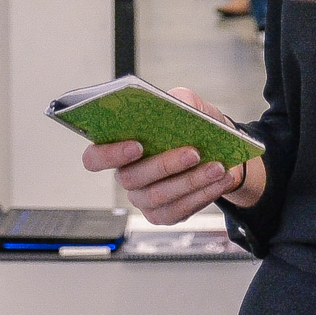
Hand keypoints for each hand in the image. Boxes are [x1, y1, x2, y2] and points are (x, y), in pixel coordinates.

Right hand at [78, 87, 264, 223]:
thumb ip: (177, 100)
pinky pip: (179, 211)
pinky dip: (203, 194)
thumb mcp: (185, 103)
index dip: (110, 154)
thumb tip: (178, 107)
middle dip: (165, 165)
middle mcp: (126, 176)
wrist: (217, 149)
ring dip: (191, 181)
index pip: (94, 158)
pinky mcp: (163, 215)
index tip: (136, 144)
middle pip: (132, 178)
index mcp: (119, 148)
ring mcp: (143, 199)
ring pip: (159, 196)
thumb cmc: (191, 125)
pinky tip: (221, 179)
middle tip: (193, 152)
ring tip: (216, 166)